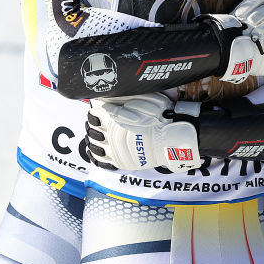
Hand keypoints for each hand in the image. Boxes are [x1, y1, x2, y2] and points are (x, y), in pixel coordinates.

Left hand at [85, 93, 202, 170]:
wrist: (172, 138)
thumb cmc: (159, 116)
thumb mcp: (141, 101)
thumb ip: (120, 102)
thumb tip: (103, 103)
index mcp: (112, 119)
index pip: (94, 115)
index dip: (94, 112)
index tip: (97, 110)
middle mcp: (110, 136)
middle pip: (91, 131)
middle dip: (91, 126)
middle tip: (94, 123)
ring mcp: (114, 151)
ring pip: (93, 146)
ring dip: (91, 140)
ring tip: (94, 136)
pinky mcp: (120, 162)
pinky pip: (101, 161)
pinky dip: (96, 156)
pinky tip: (96, 151)